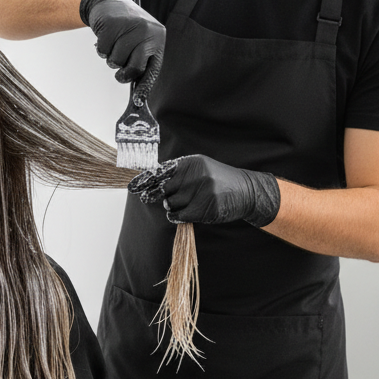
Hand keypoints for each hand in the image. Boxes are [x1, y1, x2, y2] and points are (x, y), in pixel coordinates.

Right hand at [79, 0, 164, 100]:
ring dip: (110, 58)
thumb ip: (142, 63)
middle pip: (134, 67)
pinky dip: (101, 49)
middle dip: (124, 73)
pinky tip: (106, 36)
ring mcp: (130, 26)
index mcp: (158, 37)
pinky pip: (103, 51)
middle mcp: (147, 30)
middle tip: (119, 70)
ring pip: (116, 61)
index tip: (138, 101)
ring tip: (114, 44)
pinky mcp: (112, 24)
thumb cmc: (127, 29)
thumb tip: (139, 96)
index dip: (144, 86)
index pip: (153, 68)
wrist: (110, 2)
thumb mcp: (141, 41)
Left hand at [128, 155, 279, 226]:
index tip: (132, 187)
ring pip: (170, 204)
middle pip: (163, 189)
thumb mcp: (199, 168)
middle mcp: (196, 174)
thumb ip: (177, 173)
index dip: (145, 180)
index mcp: (191, 162)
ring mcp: (202, 191)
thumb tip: (149, 182)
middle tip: (162, 198)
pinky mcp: (206, 207)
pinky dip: (178, 216)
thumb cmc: (218, 180)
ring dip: (173, 207)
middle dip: (161, 196)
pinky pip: (180, 215)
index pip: (162, 171)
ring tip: (187, 202)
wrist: (245, 190)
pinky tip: (186, 212)